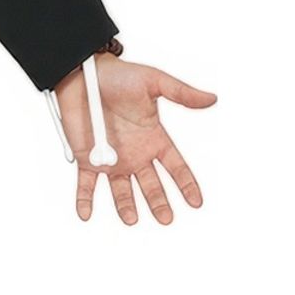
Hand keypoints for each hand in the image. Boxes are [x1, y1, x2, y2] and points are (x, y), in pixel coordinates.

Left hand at [54, 55, 214, 225]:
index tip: (196, 202)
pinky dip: (84, 200)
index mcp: (153, 138)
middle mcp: (135, 153)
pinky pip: (86, 185)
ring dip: (125, 205)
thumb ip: (181, 93)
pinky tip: (85, 214)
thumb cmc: (119, 76)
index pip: (175, 166)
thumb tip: (211, 99)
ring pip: (121, 190)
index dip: (186, 184)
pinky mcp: (87, 159)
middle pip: (150, 184)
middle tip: (166, 218)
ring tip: (131, 219)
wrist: (83, 74)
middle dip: (158, 202)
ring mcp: (111, 159)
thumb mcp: (154, 82)